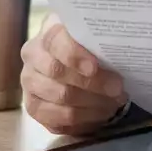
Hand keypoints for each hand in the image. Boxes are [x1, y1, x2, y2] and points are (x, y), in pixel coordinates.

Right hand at [20, 14, 126, 135]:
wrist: (75, 60)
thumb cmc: (91, 44)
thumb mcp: (96, 34)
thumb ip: (102, 38)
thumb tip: (121, 49)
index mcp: (48, 30)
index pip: (55, 40)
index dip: (74, 55)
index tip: (94, 68)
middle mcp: (33, 55)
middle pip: (57, 72)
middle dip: (92, 83)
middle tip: (118, 90)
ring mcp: (30, 81)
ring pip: (59, 97)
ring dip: (91, 104)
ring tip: (113, 103)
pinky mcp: (33, 106)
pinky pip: (55, 119)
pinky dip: (81, 120)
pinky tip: (100, 115)